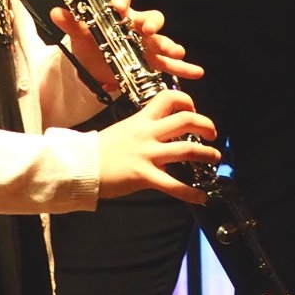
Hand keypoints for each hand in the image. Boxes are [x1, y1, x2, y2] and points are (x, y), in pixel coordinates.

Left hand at [51, 0, 204, 97]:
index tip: (116, 6)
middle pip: (151, 16)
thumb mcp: (79, 34)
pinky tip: (195, 71)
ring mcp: (146, 44)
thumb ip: (71, 22)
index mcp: (118, 13)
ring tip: (176, 51)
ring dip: (169, 44)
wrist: (94, 67)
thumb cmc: (91, 44)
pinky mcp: (151, 62)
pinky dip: (183, 67)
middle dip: (152, 22)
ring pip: (162, 40)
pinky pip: (169, 63)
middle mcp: (136, 25)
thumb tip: (57, 11)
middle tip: (147, 28)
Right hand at [95, 89, 218, 201]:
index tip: (193, 109)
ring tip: (214, 157)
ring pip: (186, 150)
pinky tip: (202, 197)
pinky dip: (191, 192)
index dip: (186, 100)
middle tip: (212, 133)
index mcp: (142, 119)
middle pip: (185, 120)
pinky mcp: (144, 176)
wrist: (79, 165)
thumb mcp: (123, 130)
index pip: (168, 98)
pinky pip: (173, 185)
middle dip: (205, 125)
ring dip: (206, 154)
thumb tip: (161, 139)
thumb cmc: (99, 149)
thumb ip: (144, 131)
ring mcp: (147, 154)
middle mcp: (148, 133)